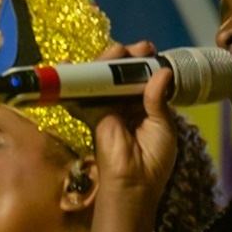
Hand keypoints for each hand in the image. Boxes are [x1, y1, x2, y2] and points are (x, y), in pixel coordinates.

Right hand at [77, 43, 178, 209]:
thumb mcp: (163, 126)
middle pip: (121, 73)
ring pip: (103, 78)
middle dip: (127, 56)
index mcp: (145, 105)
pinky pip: (82, 94)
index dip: (145, 62)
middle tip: (139, 48)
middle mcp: (125, 103)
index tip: (151, 51)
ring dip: (107, 61)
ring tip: (117, 51)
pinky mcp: (92, 114)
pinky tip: (68, 65)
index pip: (142, 77)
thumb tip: (163, 72)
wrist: (134, 183)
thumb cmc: (154, 159)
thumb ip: (158, 99)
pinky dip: (73, 80)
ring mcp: (107, 107)